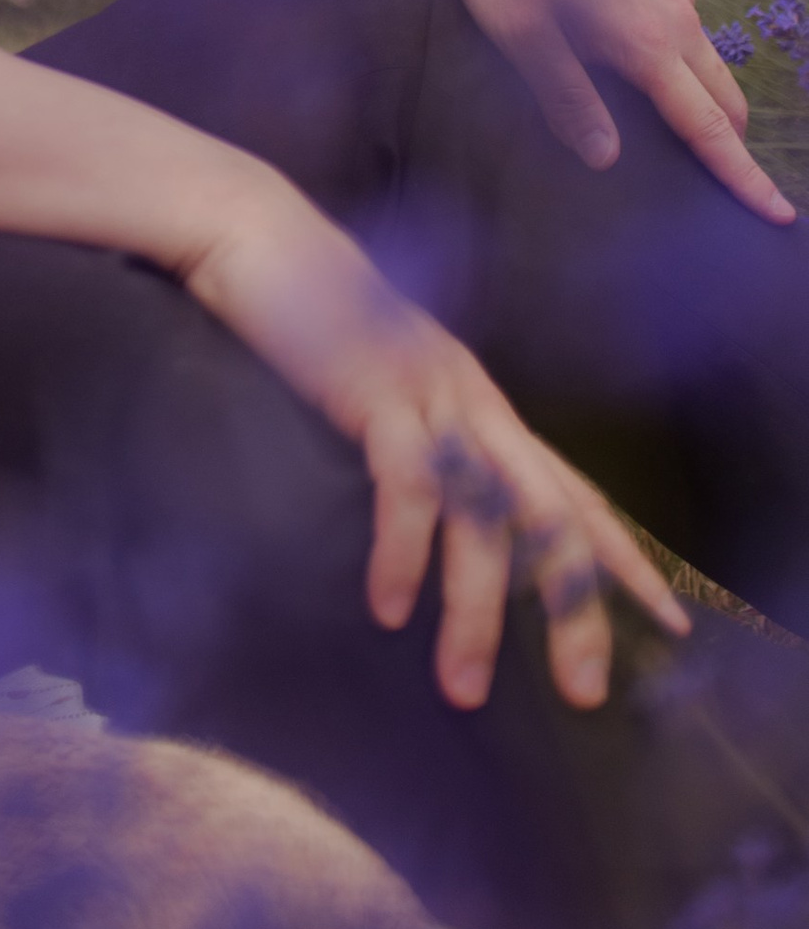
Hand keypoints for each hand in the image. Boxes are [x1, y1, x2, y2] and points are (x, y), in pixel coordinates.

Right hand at [186, 187, 687, 710]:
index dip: (625, 558)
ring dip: (478, 610)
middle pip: (553, 515)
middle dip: (574, 608)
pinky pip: (407, 484)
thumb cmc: (309, 316)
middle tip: (581, 693)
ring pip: (484, 515)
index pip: (574, 490)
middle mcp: (474, 398)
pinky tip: (389, 608)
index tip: (672, 623)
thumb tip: (440, 516)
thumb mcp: (386, 387)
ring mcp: (430, 390)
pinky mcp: (377, 388)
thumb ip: (423, 439)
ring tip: (461, 685)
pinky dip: (403, 551)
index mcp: (482, 404)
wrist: (257, 236)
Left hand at [447, 0, 793, 227]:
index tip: (781, 215)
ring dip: (711, 98)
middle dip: (735, 143)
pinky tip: (658, 61)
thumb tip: (607, 160)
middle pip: (723, 96)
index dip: (744, 175)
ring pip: (708, 56)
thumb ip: (567, 100)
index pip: (708, 127)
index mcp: (646, 44)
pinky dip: (689, 57)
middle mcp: (672, 13)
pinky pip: (687, 20)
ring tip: (697, 130)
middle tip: (737, 185)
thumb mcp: (521, 37)